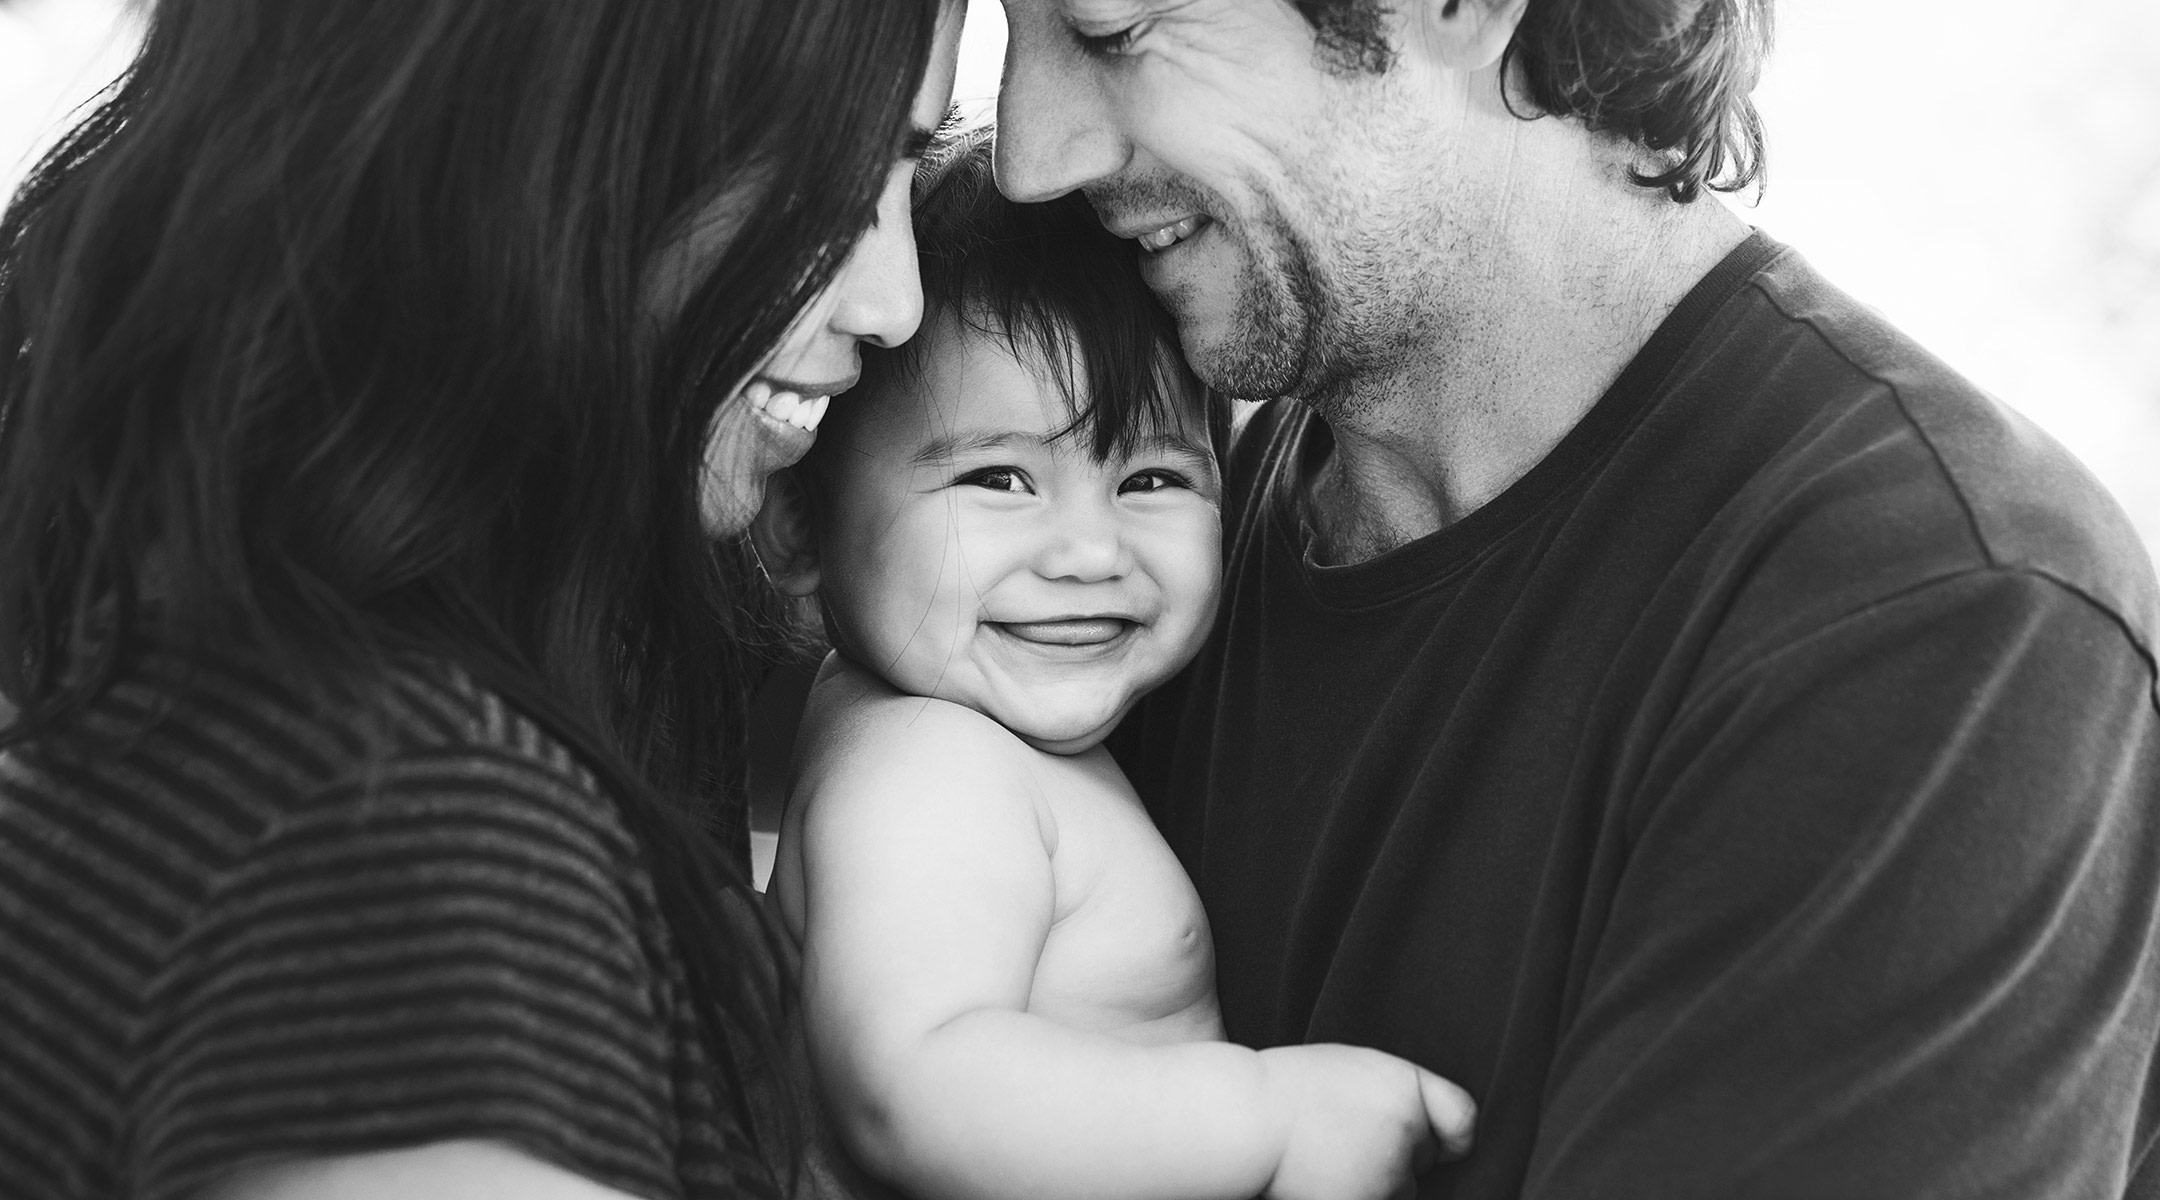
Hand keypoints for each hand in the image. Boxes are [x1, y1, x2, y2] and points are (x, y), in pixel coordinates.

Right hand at [1256, 1044, 1475, 1199]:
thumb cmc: (1286, 1089)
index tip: (1443, 1144)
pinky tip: (1319, 1179)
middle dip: (1398, 1159)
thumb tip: (1420, 1128)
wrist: (1246, 1117)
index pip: (1461, 1119)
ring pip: (1399, 1191)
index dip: (1451, 1134)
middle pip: (1424, 1160)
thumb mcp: (1352, 1069)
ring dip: (1375, 1184)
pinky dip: (1353, 1195)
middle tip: (1347, 1142)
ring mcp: (1389, 1172)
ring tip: (1327, 1160)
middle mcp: (1408, 1129)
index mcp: (1406, 1085)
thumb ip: (1394, 1096)